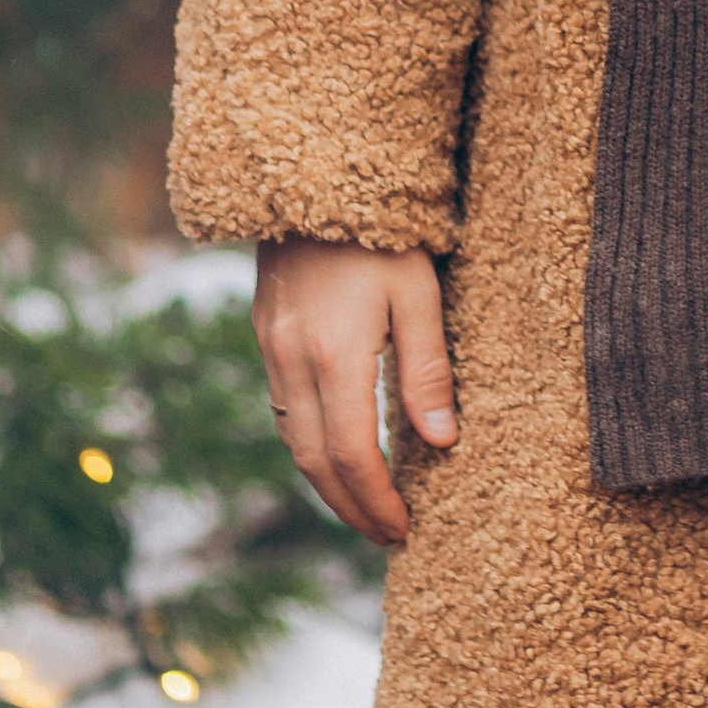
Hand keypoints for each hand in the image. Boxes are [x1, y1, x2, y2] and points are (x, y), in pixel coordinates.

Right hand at [253, 237, 456, 545]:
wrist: (310, 173)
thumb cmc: (381, 229)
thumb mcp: (418, 291)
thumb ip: (427, 368)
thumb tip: (442, 441)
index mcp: (333, 354)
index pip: (351, 454)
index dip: (375, 500)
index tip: (402, 529)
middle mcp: (291, 360)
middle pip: (314, 461)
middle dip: (349, 506)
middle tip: (386, 535)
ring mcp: (271, 348)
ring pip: (292, 440)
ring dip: (326, 482)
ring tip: (366, 505)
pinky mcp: (265, 334)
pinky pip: (283, 410)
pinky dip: (309, 445)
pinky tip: (337, 453)